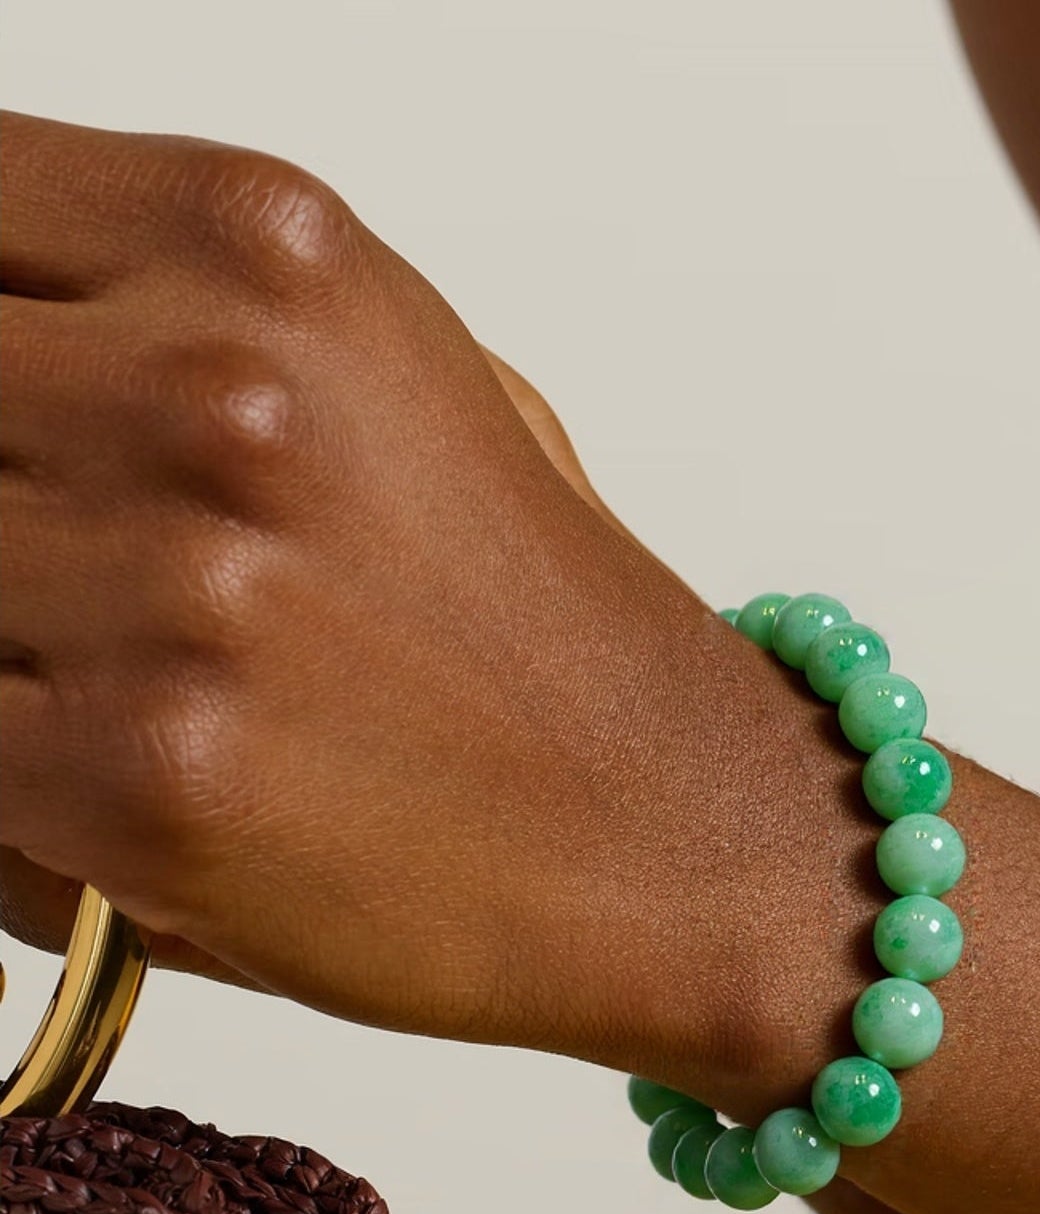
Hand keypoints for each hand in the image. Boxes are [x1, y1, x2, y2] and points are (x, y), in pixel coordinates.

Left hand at [0, 110, 802, 1068]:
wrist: (661, 825)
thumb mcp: (378, 379)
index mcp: (270, 249)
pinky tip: (141, 765)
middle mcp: (219, 397)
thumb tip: (1, 340)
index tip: (19, 404)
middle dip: (5, 487)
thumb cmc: (531, 619)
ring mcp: (176, 588)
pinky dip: (22, 766)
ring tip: (141, 673)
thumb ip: (160, 316)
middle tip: (91, 560)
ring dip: (12, 632)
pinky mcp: (142, 774)